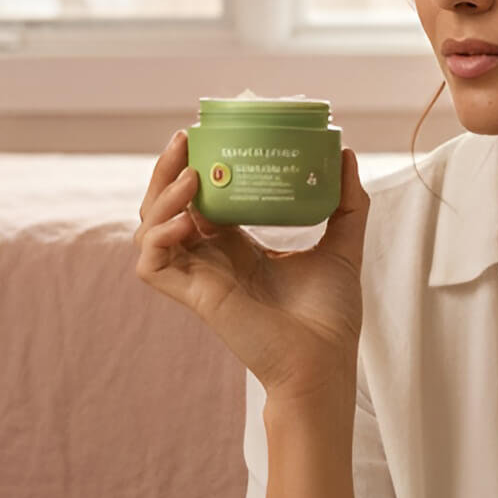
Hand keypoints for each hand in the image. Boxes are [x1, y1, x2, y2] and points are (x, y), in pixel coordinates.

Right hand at [133, 131, 371, 399]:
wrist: (325, 361)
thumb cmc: (330, 316)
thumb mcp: (342, 245)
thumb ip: (347, 202)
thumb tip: (347, 154)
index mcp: (237, 247)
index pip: (201, 199)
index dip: (196, 168)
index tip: (207, 135)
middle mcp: (211, 259)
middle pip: (168, 207)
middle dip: (168, 171)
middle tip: (184, 139)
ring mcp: (199, 278)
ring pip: (150, 229)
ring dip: (162, 197)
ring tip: (192, 176)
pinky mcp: (193, 297)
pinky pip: (152, 263)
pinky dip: (158, 236)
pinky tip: (187, 220)